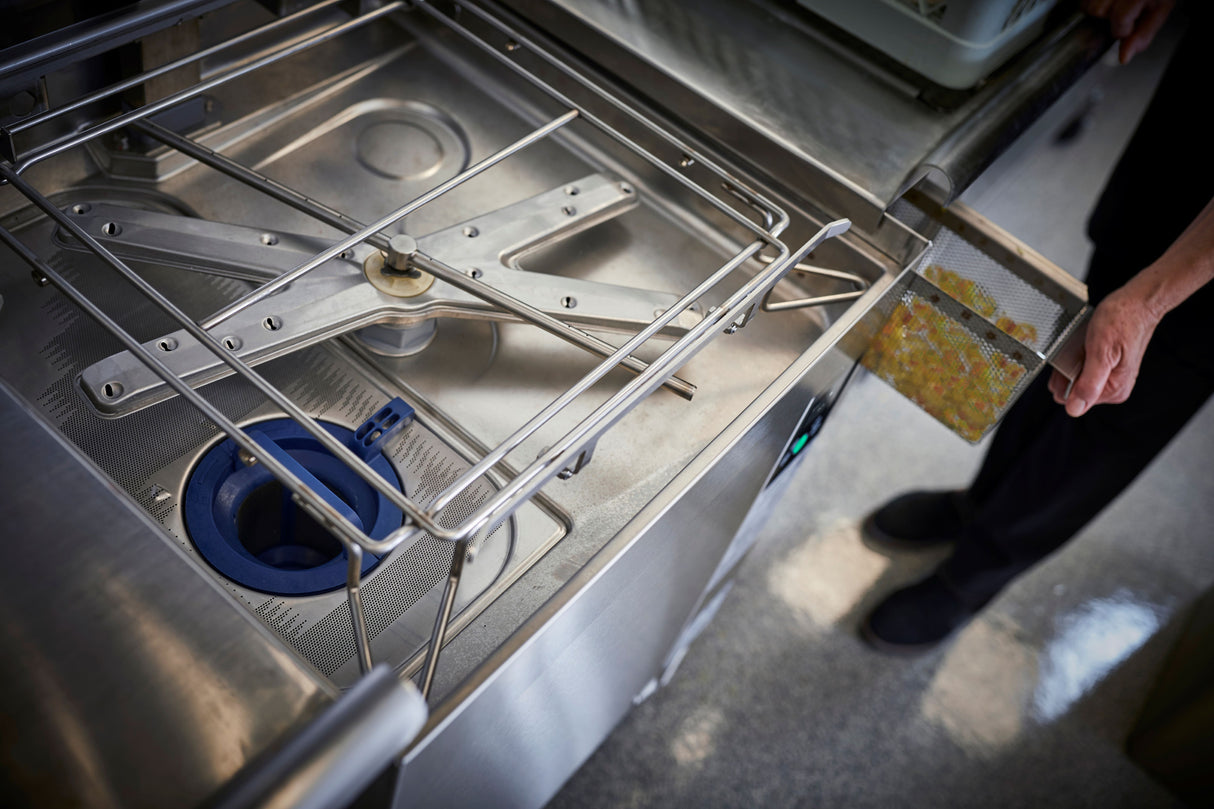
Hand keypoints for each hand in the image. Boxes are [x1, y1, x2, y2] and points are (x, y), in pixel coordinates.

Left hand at [1048, 285, 1160, 415]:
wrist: (1138, 301)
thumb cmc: (1122, 320)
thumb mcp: (1101, 352)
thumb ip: (1089, 383)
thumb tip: (1074, 409)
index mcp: (1114, 389)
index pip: (1075, 401)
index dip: (1063, 384)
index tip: (1063, 366)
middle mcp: (1114, 387)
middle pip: (1074, 390)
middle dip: (1066, 372)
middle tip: (1072, 351)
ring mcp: (1111, 375)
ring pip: (1076, 377)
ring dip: (1070, 362)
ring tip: (1080, 345)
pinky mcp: (1108, 365)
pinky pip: (1083, 366)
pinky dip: (1077, 356)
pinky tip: (1082, 344)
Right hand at [1080, 0, 1174, 62]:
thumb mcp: (1158, 11)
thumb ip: (1142, 35)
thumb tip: (1124, 57)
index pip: (1120, 19)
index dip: (1122, 29)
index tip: (1129, 26)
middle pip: (1097, 10)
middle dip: (1107, 17)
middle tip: (1122, 11)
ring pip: (1086, 4)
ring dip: (1098, 9)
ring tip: (1114, 4)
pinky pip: (1082, 0)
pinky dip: (1089, 2)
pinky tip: (1106, 1)